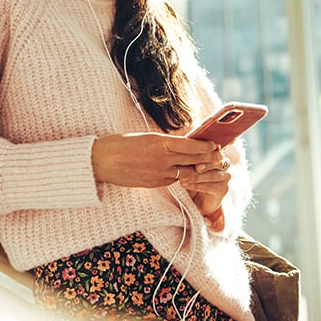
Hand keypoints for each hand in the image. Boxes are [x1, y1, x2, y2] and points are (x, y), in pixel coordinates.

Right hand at [90, 132, 224, 188]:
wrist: (100, 162)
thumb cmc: (119, 144)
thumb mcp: (145, 137)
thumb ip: (164, 142)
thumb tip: (181, 143)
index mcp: (159, 143)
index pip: (191, 145)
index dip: (206, 146)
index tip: (215, 144)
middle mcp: (162, 159)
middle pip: (193, 160)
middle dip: (208, 159)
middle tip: (220, 157)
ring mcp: (158, 174)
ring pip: (186, 172)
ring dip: (199, 170)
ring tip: (209, 168)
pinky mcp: (154, 184)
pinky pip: (173, 179)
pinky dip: (183, 176)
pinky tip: (188, 173)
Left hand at [180, 155, 231, 218]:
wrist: (199, 200)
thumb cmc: (192, 178)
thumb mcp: (189, 167)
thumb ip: (189, 160)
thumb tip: (178, 152)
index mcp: (216, 154)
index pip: (210, 150)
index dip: (199, 152)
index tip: (186, 153)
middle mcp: (224, 164)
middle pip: (214, 161)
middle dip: (200, 163)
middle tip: (185, 165)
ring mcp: (225, 177)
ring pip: (211, 175)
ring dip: (195, 176)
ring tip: (182, 178)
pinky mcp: (223, 189)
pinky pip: (209, 186)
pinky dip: (196, 185)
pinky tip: (185, 185)